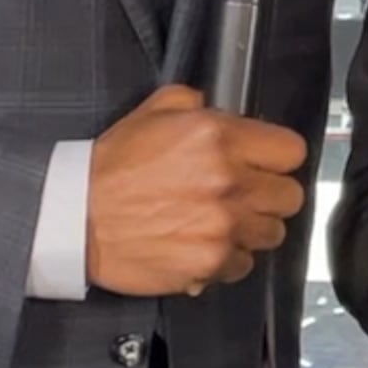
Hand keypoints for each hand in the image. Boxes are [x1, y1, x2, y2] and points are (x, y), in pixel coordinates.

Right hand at [84, 84, 308, 296]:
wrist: (76, 219)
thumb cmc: (111, 168)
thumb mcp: (153, 112)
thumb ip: (197, 103)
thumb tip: (224, 111)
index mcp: (220, 138)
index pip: (292, 151)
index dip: (277, 158)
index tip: (265, 164)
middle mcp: (229, 182)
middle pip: (290, 196)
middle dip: (269, 195)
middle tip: (242, 196)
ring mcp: (223, 226)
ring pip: (273, 233)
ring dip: (252, 229)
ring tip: (220, 222)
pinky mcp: (210, 262)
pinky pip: (244, 264)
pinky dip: (227, 258)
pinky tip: (203, 245)